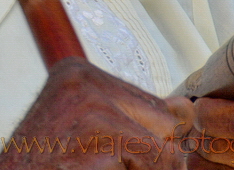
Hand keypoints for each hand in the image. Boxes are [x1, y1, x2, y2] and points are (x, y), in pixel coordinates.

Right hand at [0, 57, 194, 168]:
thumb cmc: (47, 164)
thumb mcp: (87, 130)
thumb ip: (132, 117)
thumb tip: (187, 110)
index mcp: (78, 73)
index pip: (153, 104)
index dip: (146, 141)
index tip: (110, 153)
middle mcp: (85, 78)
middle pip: (164, 120)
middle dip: (150, 154)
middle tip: (103, 162)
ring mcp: (93, 102)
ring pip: (166, 147)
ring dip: (142, 169)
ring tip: (98, 166)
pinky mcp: (104, 132)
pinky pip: (158, 163)